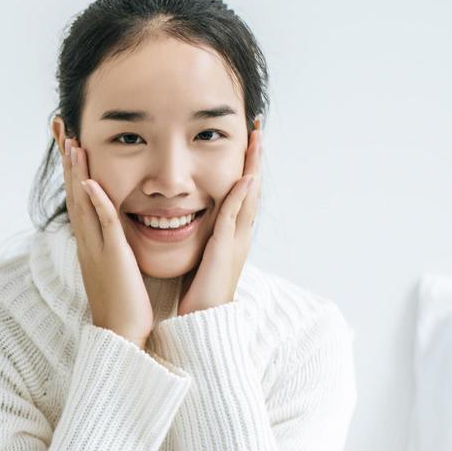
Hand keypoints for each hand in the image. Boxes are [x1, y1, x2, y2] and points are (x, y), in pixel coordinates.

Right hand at [57, 123, 152, 347]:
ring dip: (75, 171)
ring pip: (82, 201)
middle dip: (65, 157)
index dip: (71, 166)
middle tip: (58, 126)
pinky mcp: (111, 255)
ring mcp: (96, 247)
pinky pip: (102, 223)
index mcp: (90, 240)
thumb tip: (114, 230)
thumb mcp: (116, 267)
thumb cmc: (124, 305)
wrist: (121, 334)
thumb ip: (113, 245)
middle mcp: (87, 240)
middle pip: (72, 190)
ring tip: (71, 141)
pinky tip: (88, 180)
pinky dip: (95, 200)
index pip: (78, 194)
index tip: (67, 139)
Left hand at [177, 121, 262, 315]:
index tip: (245, 142)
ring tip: (257, 139)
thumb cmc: (198, 295)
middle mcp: (239, 235)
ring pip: (249, 196)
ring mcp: (236, 241)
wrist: (203, 321)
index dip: (244, 167)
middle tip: (258, 128)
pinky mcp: (226, 250)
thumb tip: (193, 222)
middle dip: (255, 158)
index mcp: (231, 235)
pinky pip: (235, 217)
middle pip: (252, 188)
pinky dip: (240, 196)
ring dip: (253, 166)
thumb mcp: (201, 258)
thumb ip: (203, 239)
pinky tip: (244, 177)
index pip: (240, 194)